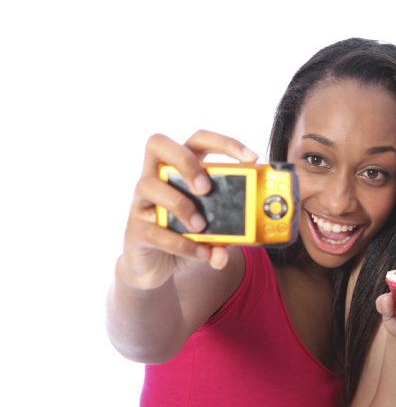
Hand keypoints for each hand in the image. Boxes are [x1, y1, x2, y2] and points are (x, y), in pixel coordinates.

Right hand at [118, 130, 257, 288]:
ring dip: (180, 205)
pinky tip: (202, 253)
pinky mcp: (135, 230)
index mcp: (180, 168)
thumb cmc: (186, 235)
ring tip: (201, 226)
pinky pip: (154, 231)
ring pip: (148, 185)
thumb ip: (230, 231)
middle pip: (158, 144)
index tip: (251, 158)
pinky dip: (182, 243)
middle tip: (206, 188)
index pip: (197, 140)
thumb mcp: (214, 229)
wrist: (156, 266)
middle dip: (185, 162)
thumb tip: (237, 241)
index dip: (224, 143)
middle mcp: (157, 177)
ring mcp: (142, 201)